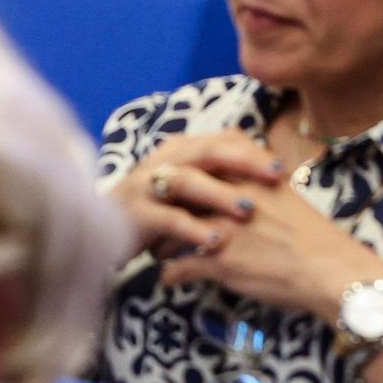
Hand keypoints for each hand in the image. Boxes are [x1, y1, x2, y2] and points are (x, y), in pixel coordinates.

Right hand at [110, 130, 285, 259]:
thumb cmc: (154, 211)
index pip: (219, 140)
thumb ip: (215, 180)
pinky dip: (192, 229)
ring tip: (248, 210)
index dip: (251, 151)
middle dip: (243, 162)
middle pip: (207, 152)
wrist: (99, 231)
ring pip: (185, 181)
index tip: (283, 167)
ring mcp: (145, 185)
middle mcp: (162, 161)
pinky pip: (166, 218)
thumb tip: (258, 174)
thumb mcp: (186, 193)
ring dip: (218, 194)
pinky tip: (215, 242)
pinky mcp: (133, 214)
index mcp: (179, 151)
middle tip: (275, 177)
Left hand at [157, 172, 382, 316]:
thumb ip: (251, 177)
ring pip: (170, 231)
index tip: (168, 190)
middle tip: (155, 221)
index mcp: (245, 173)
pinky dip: (170, 274)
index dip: (176, 179)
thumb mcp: (280, 192)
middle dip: (160, 208)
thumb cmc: (310, 235)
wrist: (331, 270)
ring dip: (159, 243)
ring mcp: (222, 227)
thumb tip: (230, 179)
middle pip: (175, 194)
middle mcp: (229, 194)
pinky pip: (178, 267)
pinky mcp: (221, 261)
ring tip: (157, 251)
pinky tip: (169, 278)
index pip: (195, 165)